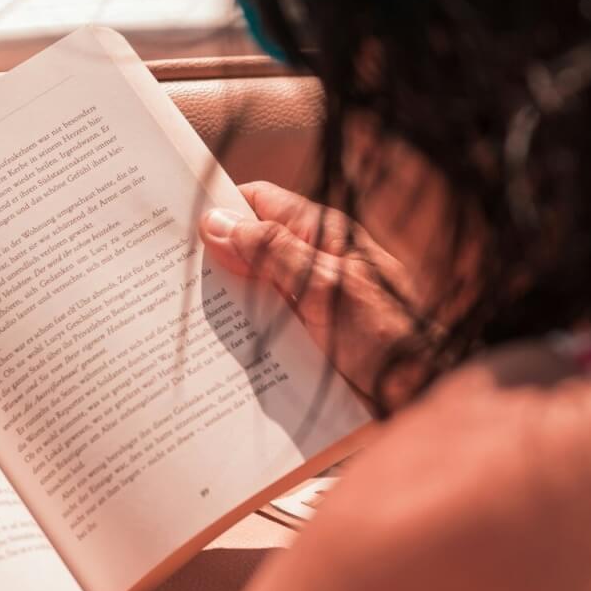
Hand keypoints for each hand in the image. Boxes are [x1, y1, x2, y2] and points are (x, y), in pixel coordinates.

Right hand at [200, 182, 435, 411]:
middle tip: (168, 272)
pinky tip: (214, 346)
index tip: (178, 223)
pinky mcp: (308, 331)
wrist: (421, 390)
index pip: (259, 201)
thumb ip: (272, 252)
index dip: (221, 206)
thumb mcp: (324, 286)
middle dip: (214, 257)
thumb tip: (216, 222)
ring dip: (224, 299)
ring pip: (252, 285)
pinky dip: (241, 328)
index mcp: (321, 233)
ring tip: (181, 312)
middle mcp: (313, 258)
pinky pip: (264, 320)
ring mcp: (310, 296)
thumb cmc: (385, 334)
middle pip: (250, 244)